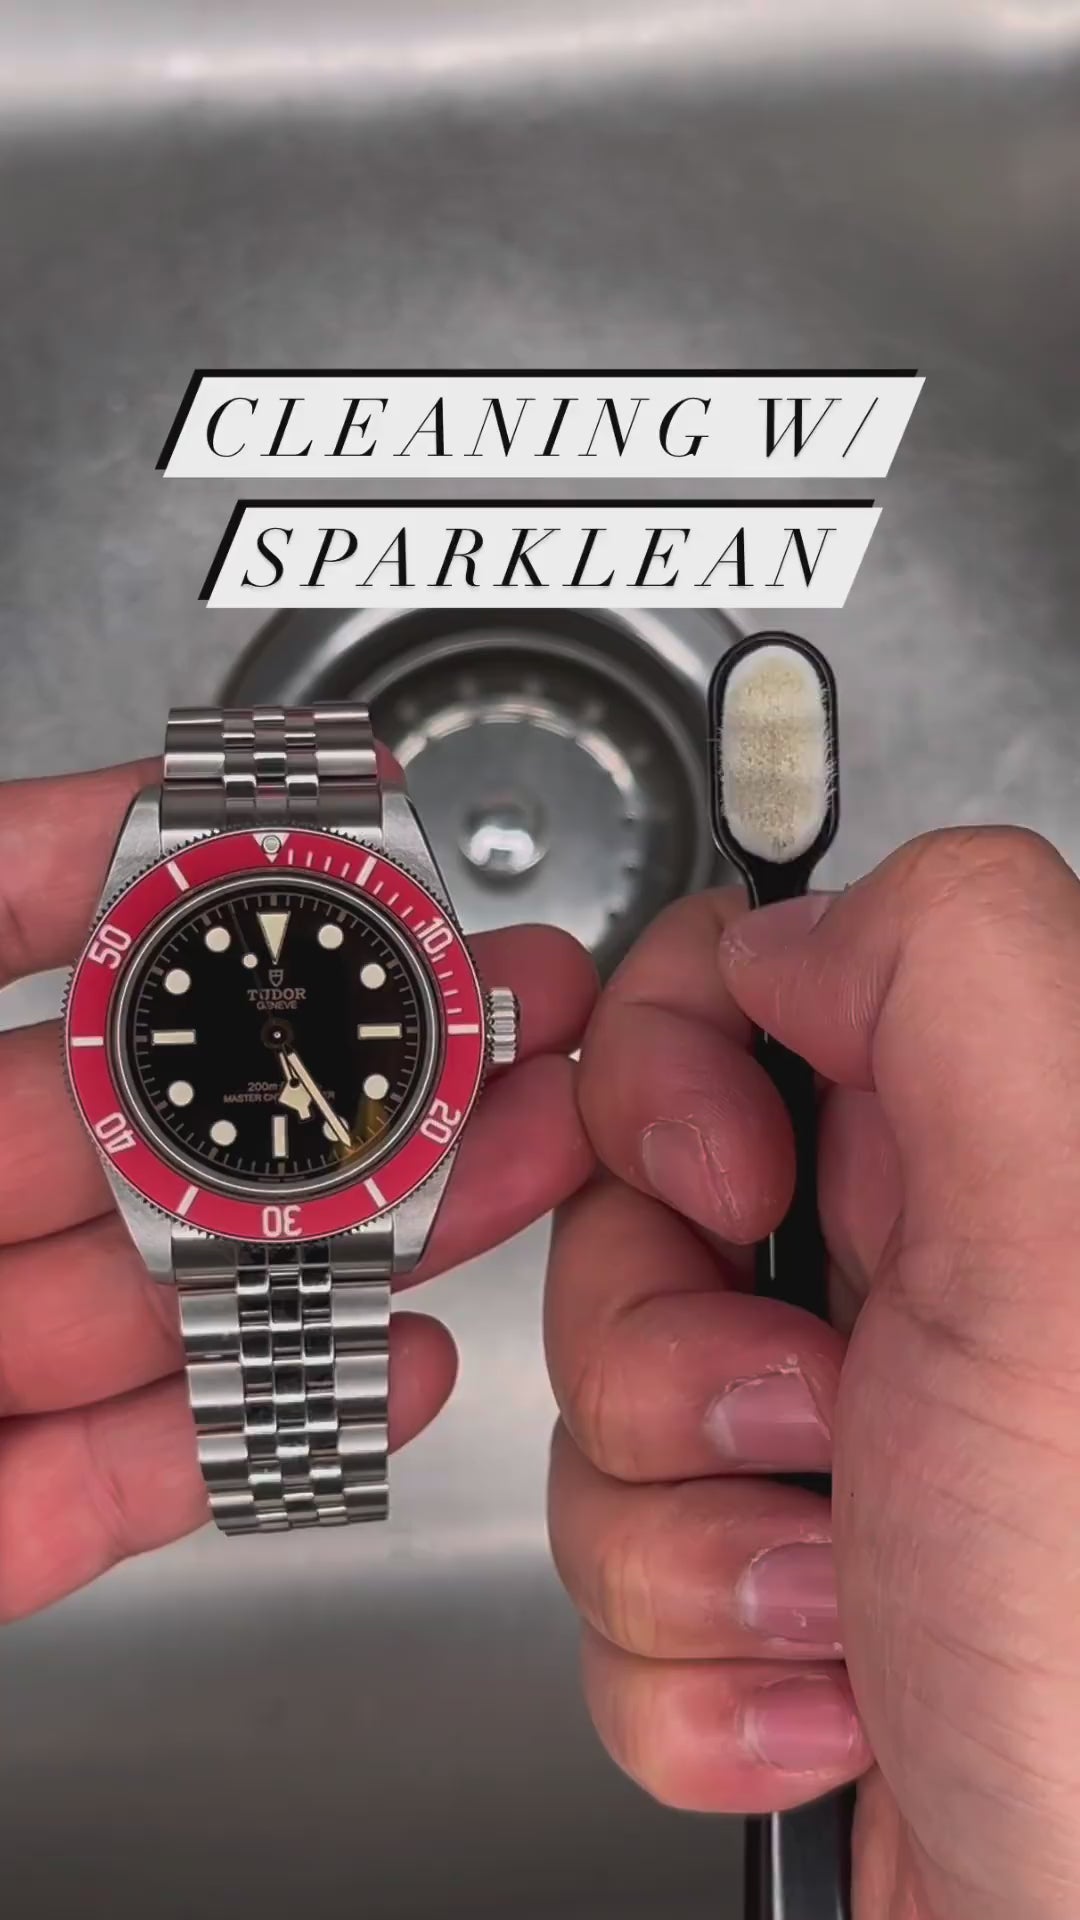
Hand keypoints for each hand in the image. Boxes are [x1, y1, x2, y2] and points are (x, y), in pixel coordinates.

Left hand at [0, 757, 596, 1619]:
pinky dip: (249, 1433)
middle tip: (519, 1033)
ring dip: (356, 1239)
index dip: (212, 896)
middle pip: (164, 1132)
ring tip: (513, 1175)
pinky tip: (384, 1368)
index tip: (363, 868)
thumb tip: (129, 807)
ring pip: (169, 1296)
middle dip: (357, 1077)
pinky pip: (110, 1485)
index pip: (52, 943)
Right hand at [546, 829, 1079, 1919]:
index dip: (666, 1080)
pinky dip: (698, 1675)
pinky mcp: (765, 1597)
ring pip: (600, 1420)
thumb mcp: (1078, 1241)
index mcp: (973, 1163)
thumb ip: (959, 979)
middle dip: (666, 1357)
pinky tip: (838, 1702)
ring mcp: (826, 1452)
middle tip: (809, 1426)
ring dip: (692, 1544)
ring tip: (845, 1597)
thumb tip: (790, 927)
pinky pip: (612, 1586)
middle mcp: (903, 1294)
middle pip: (626, 1225)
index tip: (718, 1187)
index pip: (730, 1000)